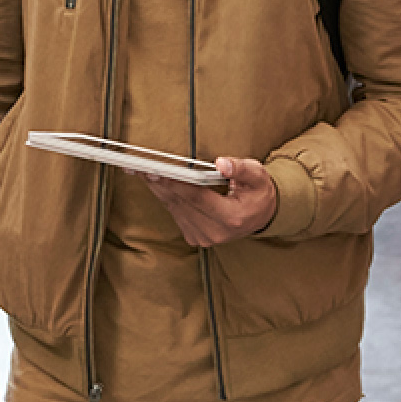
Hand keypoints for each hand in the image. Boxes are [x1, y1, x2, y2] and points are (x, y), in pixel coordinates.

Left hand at [144, 156, 278, 245]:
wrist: (261, 214)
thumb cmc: (257, 192)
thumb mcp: (257, 175)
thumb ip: (240, 168)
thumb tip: (221, 163)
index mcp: (232, 218)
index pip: (197, 198)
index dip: (176, 183)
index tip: (156, 170)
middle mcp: (216, 232)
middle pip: (181, 203)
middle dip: (160, 183)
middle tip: (140, 166)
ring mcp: (204, 237)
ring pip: (174, 208)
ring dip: (158, 188)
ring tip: (140, 170)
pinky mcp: (195, 236)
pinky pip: (175, 213)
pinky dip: (165, 196)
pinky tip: (155, 181)